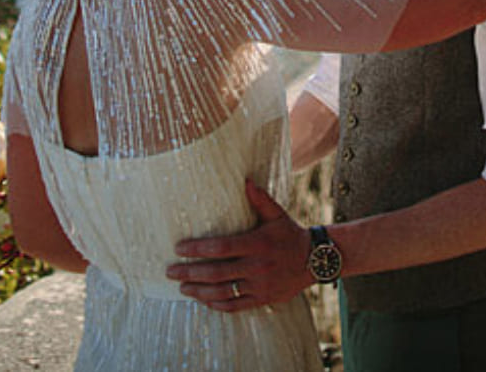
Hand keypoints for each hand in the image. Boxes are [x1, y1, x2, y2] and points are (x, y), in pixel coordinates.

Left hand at [166, 180, 311, 312]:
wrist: (315, 260)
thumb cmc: (290, 234)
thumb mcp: (277, 214)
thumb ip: (259, 199)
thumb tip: (245, 180)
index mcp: (257, 244)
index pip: (221, 248)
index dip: (197, 250)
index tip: (179, 249)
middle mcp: (257, 267)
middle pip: (216, 273)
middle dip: (189, 273)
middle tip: (170, 272)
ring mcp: (260, 286)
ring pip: (223, 292)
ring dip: (199, 291)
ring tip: (182, 288)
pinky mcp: (263, 299)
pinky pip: (236, 305)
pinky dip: (217, 304)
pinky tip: (204, 300)